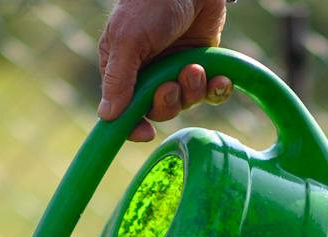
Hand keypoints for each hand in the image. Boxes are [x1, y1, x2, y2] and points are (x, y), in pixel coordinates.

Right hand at [97, 0, 233, 141]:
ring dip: (193, 90)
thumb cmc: (150, 5)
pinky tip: (221, 79)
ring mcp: (177, 70)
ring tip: (195, 67)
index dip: (134, 126)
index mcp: (123, 69)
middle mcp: (149, 74)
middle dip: (168, 101)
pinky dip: (217, 89)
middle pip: (158, 110)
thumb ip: (118, 79)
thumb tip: (106, 117)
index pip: (124, 111)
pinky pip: (211, 92)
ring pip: (186, 102)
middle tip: (172, 83)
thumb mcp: (128, 40)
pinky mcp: (203, 65)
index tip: (145, 133)